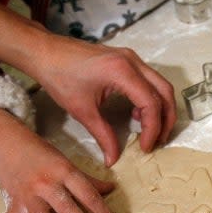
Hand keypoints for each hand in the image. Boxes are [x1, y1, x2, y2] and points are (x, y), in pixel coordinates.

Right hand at [0, 108, 121, 212]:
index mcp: (65, 172)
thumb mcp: (67, 163)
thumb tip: (111, 189)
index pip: (89, 195)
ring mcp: (29, 194)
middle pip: (70, 209)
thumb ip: (87, 180)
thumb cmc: (42, 154)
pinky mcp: (13, 201)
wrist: (7, 142)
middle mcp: (48, 184)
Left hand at [27, 35, 176, 165]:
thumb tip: (113, 159)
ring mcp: (131, 58)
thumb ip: (103, 136)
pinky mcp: (127, 60)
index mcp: (122, 72)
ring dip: (161, 108)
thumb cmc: (60, 76)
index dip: (152, 128)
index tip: (146, 146)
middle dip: (166, 119)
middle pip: (165, 92)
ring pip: (160, 85)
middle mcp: (132, 62)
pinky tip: (136, 113)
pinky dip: (151, 98)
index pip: (151, 103)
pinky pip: (149, 80)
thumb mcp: (83, 111)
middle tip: (159, 140)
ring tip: (151, 130)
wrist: (45, 52)